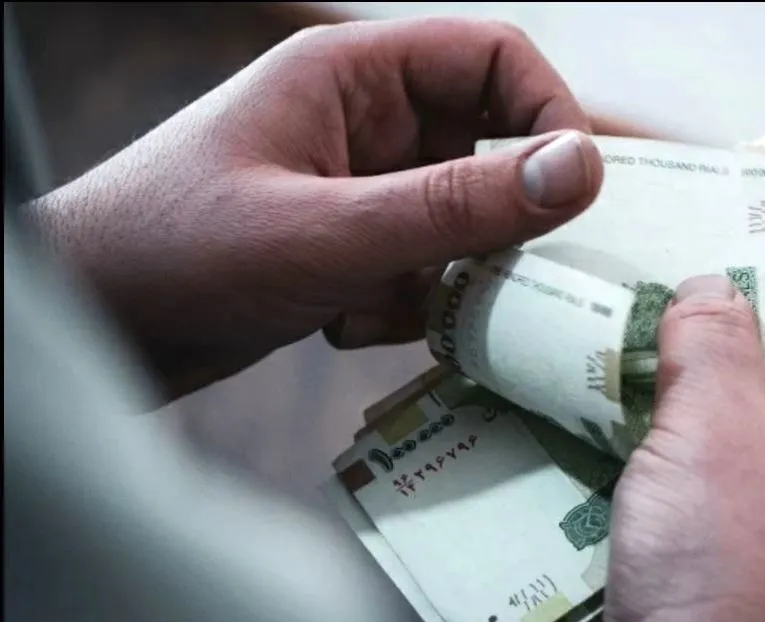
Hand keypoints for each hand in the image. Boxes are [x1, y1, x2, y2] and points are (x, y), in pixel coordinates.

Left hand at [24, 18, 609, 400]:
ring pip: (459, 222)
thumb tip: (580, 171)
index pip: (494, 59)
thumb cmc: (175, 253)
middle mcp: (364, 122)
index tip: (573, 197)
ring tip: (373, 305)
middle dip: (490, 223)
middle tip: (486, 278)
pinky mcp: (346, 244)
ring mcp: (356, 185)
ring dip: (437, 276)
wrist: (92, 326)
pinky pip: (422, 267)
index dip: (550, 116)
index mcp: (353, 76)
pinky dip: (400, 305)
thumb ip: (455, 205)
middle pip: (486, 149)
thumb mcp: (326, 233)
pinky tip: (338, 324)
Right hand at [606, 275, 764, 621]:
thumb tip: (710, 289)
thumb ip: (713, 354)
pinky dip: (690, 504)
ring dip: (699, 447)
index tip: (728, 287)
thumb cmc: (728, 600)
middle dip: (731, 386)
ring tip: (641, 397)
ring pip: (760, 480)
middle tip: (669, 335)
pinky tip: (640, 478)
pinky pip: (734, 533)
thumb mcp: (713, 447)